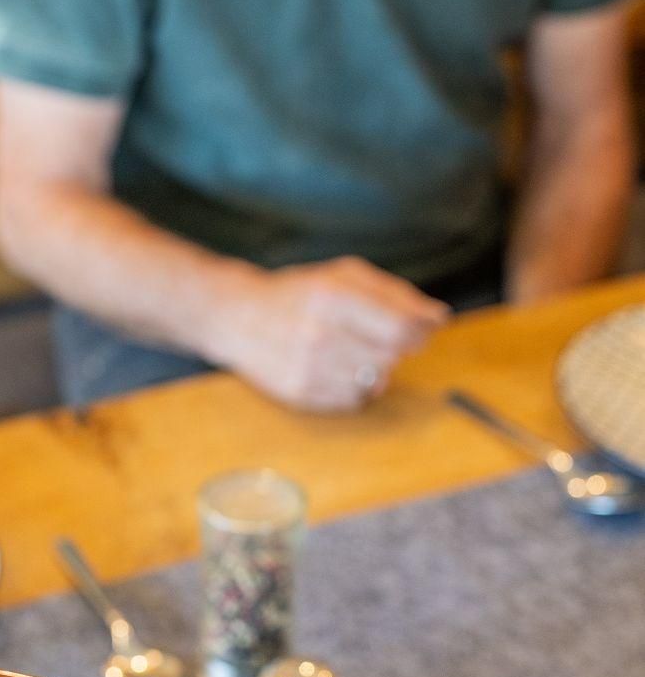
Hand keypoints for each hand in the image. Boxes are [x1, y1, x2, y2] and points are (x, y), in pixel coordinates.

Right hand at [211, 257, 447, 409]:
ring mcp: (309, 368)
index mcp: (333, 296)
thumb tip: (439, 317)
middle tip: (378, 336)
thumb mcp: (344, 275)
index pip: (403, 328)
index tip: (419, 327)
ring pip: (376, 382)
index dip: (420, 330)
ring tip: (349, 350)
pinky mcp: (301, 395)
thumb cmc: (299, 293)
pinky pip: (353, 400)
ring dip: (373, 368)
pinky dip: (353, 386)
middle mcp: (320, 334)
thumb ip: (395, 293)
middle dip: (395, 348)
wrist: (237, 316)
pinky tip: (332, 367)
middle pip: (392, 356)